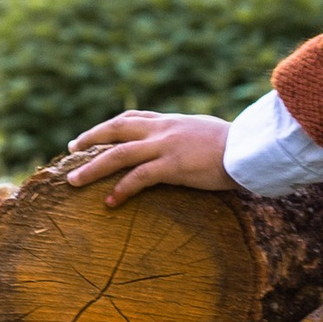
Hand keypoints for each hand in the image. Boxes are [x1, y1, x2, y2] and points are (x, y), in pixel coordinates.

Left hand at [62, 111, 239, 205]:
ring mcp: (166, 147)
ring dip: (93, 167)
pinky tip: (110, 202)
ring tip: (74, 181)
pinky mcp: (173, 166)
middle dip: (90, 139)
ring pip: (118, 154)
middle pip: (116, 130)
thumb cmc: (235, 144)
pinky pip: (139, 178)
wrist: (251, 148)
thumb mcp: (204, 132)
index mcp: (169, 121)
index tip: (89, 136)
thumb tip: (182, 144)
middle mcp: (162, 130)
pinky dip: (121, 190)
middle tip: (71, 151)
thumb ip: (186, 135)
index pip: (130, 119)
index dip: (106, 127)